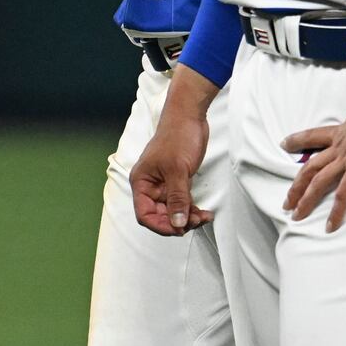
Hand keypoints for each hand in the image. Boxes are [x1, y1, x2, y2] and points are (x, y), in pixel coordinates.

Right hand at [131, 103, 212, 235]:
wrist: (190, 116)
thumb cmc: (178, 136)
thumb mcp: (178, 170)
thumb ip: (178, 199)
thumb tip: (178, 224)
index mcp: (142, 182)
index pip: (144, 214)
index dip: (160, 225)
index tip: (178, 229)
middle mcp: (150, 185)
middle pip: (159, 215)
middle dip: (177, 221)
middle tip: (196, 221)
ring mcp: (164, 184)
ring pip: (172, 210)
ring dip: (187, 217)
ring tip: (203, 217)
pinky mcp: (177, 180)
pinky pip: (182, 201)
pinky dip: (192, 209)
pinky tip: (204, 212)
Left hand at [282, 96, 345, 231]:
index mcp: (344, 131)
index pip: (316, 136)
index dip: (300, 140)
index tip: (285, 145)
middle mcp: (340, 145)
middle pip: (311, 166)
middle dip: (297, 185)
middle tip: (286, 201)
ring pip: (318, 180)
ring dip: (305, 198)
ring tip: (294, 215)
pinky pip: (344, 191)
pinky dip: (337, 210)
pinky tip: (330, 226)